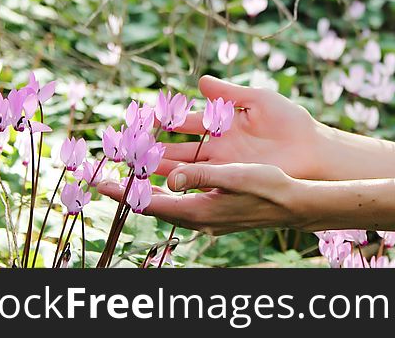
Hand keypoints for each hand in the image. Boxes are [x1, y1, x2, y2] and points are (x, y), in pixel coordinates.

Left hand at [98, 162, 305, 234]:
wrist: (294, 205)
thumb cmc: (269, 187)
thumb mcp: (236, 176)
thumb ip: (202, 176)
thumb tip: (171, 178)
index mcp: (199, 211)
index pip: (150, 205)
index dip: (124, 194)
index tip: (100, 183)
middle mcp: (199, 219)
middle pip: (154, 207)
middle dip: (130, 193)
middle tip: (107, 177)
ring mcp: (207, 219)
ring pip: (167, 206)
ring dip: (148, 191)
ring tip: (131, 175)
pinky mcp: (216, 214)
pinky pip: (182, 204)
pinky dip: (167, 191)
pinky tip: (167, 181)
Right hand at [154, 75, 327, 180]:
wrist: (312, 150)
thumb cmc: (290, 122)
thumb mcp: (258, 100)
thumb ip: (228, 93)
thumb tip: (200, 80)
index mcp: (222, 123)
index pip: (186, 121)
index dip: (166, 119)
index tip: (145, 117)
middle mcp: (218, 145)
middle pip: (179, 146)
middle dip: (154, 146)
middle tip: (130, 146)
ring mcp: (222, 164)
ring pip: (184, 165)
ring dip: (160, 165)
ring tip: (137, 166)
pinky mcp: (230, 179)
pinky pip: (201, 181)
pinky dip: (181, 182)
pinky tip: (162, 183)